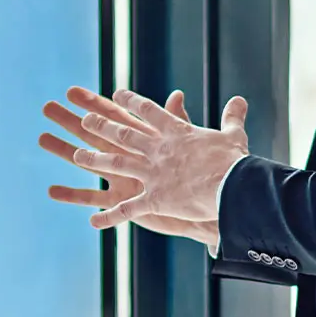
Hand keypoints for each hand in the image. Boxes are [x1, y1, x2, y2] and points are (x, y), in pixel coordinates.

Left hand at [64, 89, 249, 229]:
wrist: (233, 188)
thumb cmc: (234, 163)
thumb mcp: (233, 136)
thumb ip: (232, 118)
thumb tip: (240, 100)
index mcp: (176, 133)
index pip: (149, 112)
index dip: (131, 102)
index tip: (116, 95)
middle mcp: (159, 150)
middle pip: (124, 134)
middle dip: (102, 126)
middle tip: (85, 120)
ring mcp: (153, 174)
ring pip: (117, 164)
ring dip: (95, 161)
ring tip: (76, 156)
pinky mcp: (154, 199)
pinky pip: (127, 209)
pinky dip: (109, 217)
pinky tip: (92, 221)